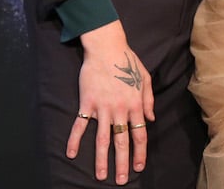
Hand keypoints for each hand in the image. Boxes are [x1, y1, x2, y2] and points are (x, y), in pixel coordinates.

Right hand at [68, 21, 153, 184]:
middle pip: (122, 142)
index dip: (139, 153)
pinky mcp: (87, 102)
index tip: (138, 167)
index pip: (139, 135)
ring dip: (102, 159)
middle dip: (122, 163)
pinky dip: (75, 140)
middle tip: (120, 180)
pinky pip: (80, 125)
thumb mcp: (146, 79)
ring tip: (101, 175)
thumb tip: (151, 120)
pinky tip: (71, 154)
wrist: (107, 47)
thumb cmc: (128, 61)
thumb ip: (149, 101)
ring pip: (103, 138)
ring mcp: (102, 107)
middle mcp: (120, 109)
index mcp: (135, 105)